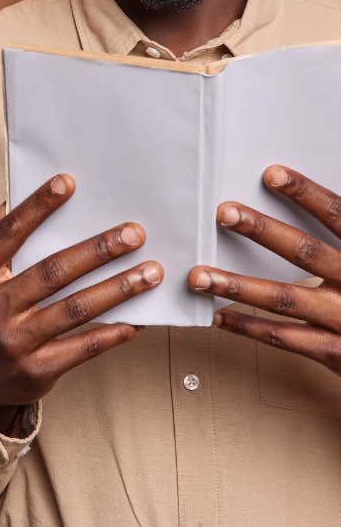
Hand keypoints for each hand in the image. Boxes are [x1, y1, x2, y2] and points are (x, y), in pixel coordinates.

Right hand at [0, 174, 162, 432]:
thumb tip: (10, 201)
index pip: (8, 234)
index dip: (37, 207)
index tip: (68, 182)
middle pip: (52, 272)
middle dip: (98, 250)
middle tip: (134, 233)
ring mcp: (15, 342)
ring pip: (76, 308)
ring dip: (119, 288)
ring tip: (151, 271)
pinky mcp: (39, 369)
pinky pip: (86, 346)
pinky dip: (116, 331)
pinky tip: (141, 316)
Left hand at [189, 165, 340, 375]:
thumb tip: (313, 198)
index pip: (337, 215)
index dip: (306, 194)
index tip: (273, 174)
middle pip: (306, 252)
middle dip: (262, 230)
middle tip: (225, 213)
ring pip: (285, 298)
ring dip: (237, 285)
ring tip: (200, 276)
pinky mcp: (335, 352)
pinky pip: (285, 339)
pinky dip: (248, 327)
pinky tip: (219, 316)